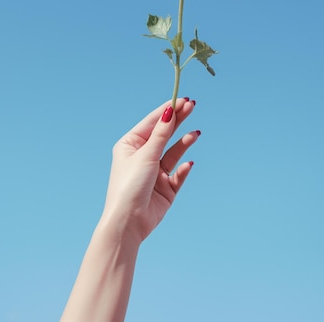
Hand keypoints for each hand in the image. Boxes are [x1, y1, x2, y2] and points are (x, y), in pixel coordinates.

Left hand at [102, 98, 198, 243]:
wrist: (128, 223)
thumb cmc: (130, 186)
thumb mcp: (146, 155)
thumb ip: (161, 134)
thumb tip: (170, 110)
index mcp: (131, 145)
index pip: (152, 122)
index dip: (168, 110)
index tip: (183, 99)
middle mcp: (143, 157)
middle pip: (164, 134)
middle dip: (178, 120)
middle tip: (193, 106)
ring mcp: (155, 173)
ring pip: (174, 153)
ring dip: (184, 143)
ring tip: (195, 134)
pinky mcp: (165, 189)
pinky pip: (178, 174)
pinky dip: (184, 169)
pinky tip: (188, 165)